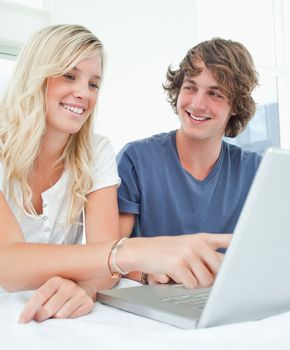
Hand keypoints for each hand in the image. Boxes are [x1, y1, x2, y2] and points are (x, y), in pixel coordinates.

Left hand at [18, 276, 93, 322]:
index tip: (22, 320)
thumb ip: (39, 299)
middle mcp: (69, 285)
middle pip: (49, 309)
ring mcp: (79, 293)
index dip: (29, 310)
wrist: (83, 286)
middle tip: (41, 316)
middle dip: (42, 316)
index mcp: (56, 280)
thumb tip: (28, 316)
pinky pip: (71, 318)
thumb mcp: (49, 290)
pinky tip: (68, 310)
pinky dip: (67, 318)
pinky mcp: (87, 302)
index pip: (40, 295)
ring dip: (56, 317)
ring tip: (57, 311)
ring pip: (60, 316)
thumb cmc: (59, 291)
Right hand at [117, 233, 231, 288]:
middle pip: (220, 270)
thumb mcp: (186, 244)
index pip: (227, 240)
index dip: (240, 245)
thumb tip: (224, 270)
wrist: (140, 250)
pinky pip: (191, 284)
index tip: (250, 249)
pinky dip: (183, 284)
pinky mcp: (178, 264)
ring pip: (206, 281)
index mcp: (201, 238)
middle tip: (196, 274)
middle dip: (211, 278)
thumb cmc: (164, 250)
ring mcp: (187, 253)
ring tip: (183, 273)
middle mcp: (197, 243)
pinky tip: (174, 275)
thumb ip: (205, 253)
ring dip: (195, 282)